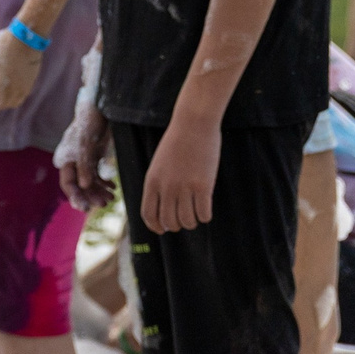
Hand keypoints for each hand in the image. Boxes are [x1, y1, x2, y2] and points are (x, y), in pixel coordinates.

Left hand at [0, 29, 45, 116]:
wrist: (28, 37)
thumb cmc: (6, 46)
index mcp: (4, 85)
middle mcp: (16, 90)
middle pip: (1, 105)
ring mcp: (25, 87)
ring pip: (11, 103)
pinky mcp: (31, 83)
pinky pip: (18, 97)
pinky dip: (9, 99)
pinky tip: (2, 91)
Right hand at [58, 107, 112, 208]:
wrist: (100, 107)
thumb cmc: (89, 123)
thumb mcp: (86, 145)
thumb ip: (84, 165)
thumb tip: (84, 186)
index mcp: (66, 159)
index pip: (68, 183)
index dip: (75, 196)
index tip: (84, 208)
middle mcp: (74, 162)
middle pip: (79, 185)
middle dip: (90, 196)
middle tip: (102, 204)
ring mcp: (84, 160)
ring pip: (90, 182)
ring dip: (99, 191)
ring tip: (111, 198)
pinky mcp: (94, 157)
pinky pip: (97, 175)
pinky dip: (104, 183)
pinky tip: (112, 188)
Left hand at [140, 111, 220, 232]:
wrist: (193, 124)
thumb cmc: (176, 143)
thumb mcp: (159, 164)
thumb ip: (158, 185)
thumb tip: (162, 209)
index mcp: (151, 182)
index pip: (148, 215)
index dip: (156, 226)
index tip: (163, 229)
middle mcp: (166, 187)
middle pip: (169, 221)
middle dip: (177, 225)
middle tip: (184, 219)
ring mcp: (185, 187)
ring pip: (187, 221)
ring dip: (192, 222)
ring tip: (196, 214)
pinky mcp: (203, 186)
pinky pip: (204, 214)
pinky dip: (205, 216)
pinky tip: (206, 210)